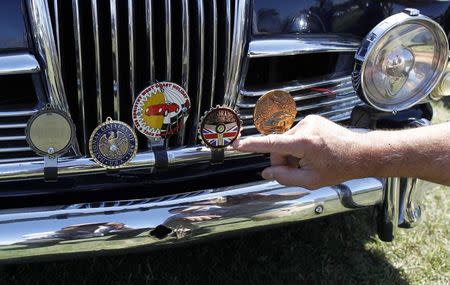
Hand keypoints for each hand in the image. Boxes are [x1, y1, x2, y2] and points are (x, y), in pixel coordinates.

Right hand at [232, 115, 365, 188]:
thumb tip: (267, 172)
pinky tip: (314, 153)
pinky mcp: (312, 119)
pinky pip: (295, 136)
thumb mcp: (312, 181)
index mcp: (304, 143)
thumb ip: (285, 178)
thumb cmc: (339, 167)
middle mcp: (304, 127)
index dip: (251, 145)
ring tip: (311, 162)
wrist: (361, 153)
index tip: (236, 144)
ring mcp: (309, 121)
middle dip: (284, 161)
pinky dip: (299, 146)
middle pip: (279, 148)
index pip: (271, 144)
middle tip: (300, 171)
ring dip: (293, 154)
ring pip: (287, 142)